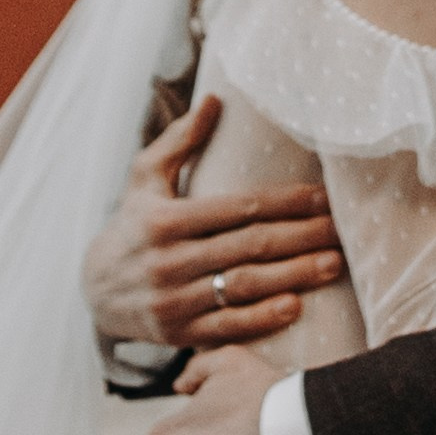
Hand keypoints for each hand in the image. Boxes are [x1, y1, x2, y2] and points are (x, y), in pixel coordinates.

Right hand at [83, 98, 347, 353]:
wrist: (94, 289)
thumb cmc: (132, 224)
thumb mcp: (144, 179)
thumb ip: (180, 141)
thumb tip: (216, 100)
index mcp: (165, 219)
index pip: (239, 207)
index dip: (286, 202)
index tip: (324, 197)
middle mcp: (169, 260)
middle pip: (249, 245)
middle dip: (301, 237)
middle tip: (342, 230)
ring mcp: (174, 301)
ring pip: (243, 285)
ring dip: (293, 276)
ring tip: (333, 264)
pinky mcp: (178, 334)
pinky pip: (226, 326)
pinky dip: (261, 318)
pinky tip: (295, 306)